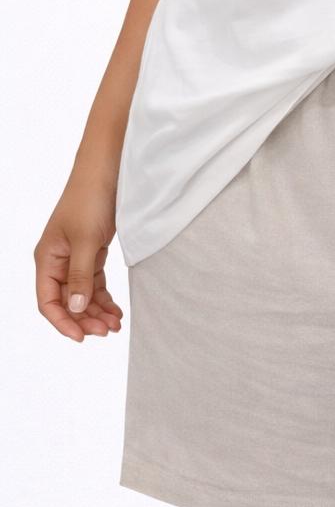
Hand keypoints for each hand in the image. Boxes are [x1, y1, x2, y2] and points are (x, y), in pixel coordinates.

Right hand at [35, 171, 124, 342]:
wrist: (108, 169)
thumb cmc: (90, 199)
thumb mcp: (86, 240)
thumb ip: (80, 277)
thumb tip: (74, 310)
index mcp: (47, 259)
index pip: (48, 302)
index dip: (63, 322)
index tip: (82, 337)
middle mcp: (58, 260)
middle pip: (66, 301)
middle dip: (84, 319)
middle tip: (107, 331)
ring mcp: (75, 256)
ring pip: (82, 294)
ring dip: (96, 311)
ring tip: (115, 324)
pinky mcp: (92, 250)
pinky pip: (94, 281)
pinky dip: (104, 296)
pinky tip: (115, 310)